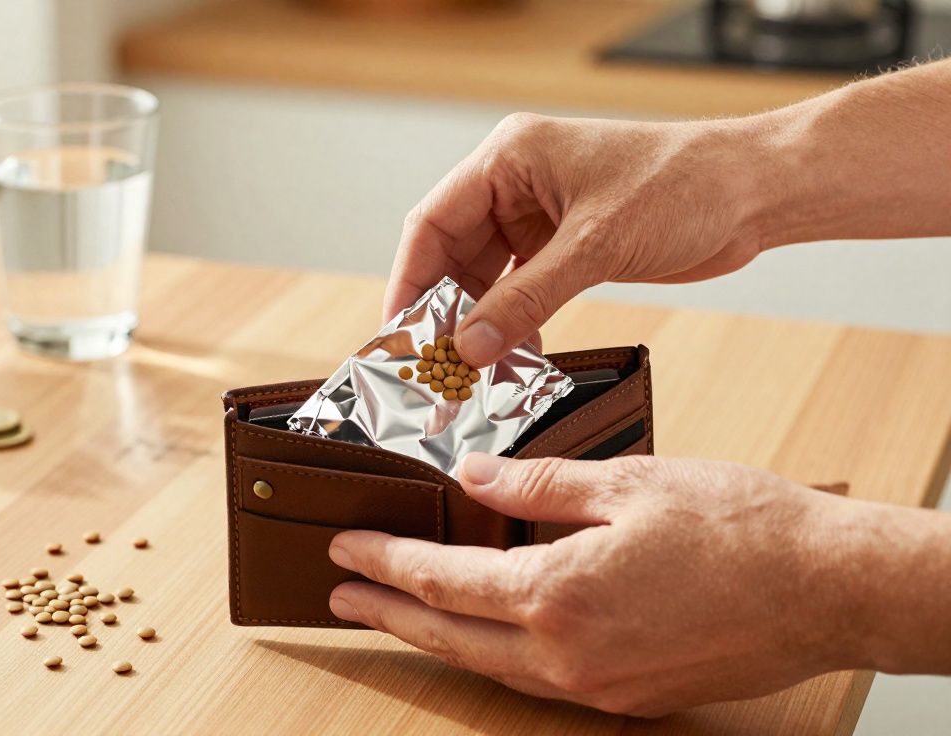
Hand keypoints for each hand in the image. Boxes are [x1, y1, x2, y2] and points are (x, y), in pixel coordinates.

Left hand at [326, 454, 890, 715]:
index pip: (441, 580)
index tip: (344, 548)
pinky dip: (498, 654)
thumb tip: (475, 477)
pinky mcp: (629, 698)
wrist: (829, 588)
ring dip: (438, 639)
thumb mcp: (628, 483)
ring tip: (398, 615)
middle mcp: (568, 655)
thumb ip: (538, 483)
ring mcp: (598, 687)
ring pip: (491, 666)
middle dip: (387, 613)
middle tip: (341, 596)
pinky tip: (491, 633)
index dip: (385, 561)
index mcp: (558, 595)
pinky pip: (541, 681)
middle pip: (450, 637)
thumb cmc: (741, 527)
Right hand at [385, 114, 764, 366]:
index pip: (432, 222)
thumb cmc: (684, 184)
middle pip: (452, 253)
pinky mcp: (565, 243)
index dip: (409, 281)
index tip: (398, 334)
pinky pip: (520, 288)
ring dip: (480, 323)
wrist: (754, 192)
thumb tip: (470, 347)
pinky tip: (513, 357)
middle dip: (444, 310)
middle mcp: (515, 182)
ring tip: (473, 372)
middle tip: (434, 365)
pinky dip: (513, 323)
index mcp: (509, 157)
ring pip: (485, 276)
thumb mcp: (595, 245)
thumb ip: (526, 299)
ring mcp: (539, 214)